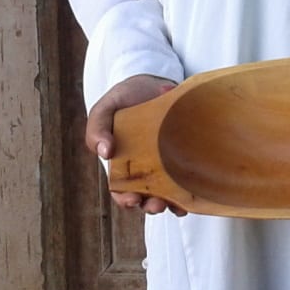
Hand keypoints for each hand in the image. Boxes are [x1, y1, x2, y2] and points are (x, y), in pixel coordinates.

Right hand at [85, 73, 186, 215]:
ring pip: (169, 193)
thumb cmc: (124, 99)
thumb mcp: (106, 109)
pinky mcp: (184, 156)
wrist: (152, 83)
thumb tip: (104, 152)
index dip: (126, 199)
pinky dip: (190, 192)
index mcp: (123, 165)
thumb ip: (97, 128)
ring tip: (175, 204)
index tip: (133, 199)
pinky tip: (192, 196)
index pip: (122, 191)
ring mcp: (167, 165)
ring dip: (172, 204)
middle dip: (151, 206)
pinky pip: (188, 180)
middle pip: (147, 197)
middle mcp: (145, 170)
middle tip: (156, 204)